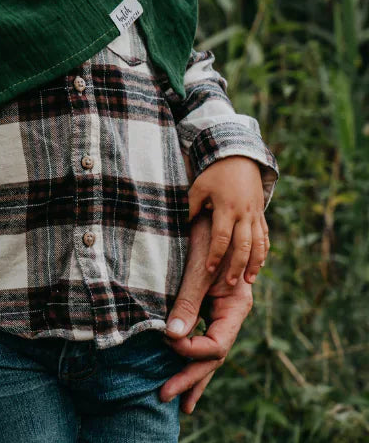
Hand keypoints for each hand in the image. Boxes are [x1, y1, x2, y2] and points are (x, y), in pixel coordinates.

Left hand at [162, 212, 252, 413]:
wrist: (215, 209)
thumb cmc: (207, 234)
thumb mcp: (196, 268)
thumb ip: (187, 303)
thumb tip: (171, 337)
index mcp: (237, 306)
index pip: (217, 344)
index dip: (191, 350)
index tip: (165, 341)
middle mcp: (233, 313)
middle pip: (214, 356)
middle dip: (190, 378)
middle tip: (165, 397)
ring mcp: (222, 312)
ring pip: (210, 353)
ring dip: (192, 376)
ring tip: (177, 403)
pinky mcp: (209, 308)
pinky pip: (202, 339)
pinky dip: (190, 356)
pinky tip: (178, 371)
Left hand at [187, 156, 268, 286]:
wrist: (240, 158)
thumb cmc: (215, 175)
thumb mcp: (199, 188)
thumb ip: (190, 208)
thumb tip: (178, 226)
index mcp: (227, 208)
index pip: (222, 237)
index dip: (216, 254)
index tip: (210, 269)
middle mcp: (244, 214)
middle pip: (244, 245)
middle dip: (238, 265)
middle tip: (231, 283)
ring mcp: (256, 215)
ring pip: (259, 243)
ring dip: (255, 263)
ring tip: (249, 280)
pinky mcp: (261, 215)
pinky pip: (265, 236)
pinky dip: (264, 252)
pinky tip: (260, 265)